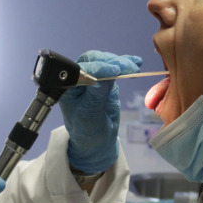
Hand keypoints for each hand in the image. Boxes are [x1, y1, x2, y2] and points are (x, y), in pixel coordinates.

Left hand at [59, 51, 141, 172]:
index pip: (81, 71)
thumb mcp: (89, 116)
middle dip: (111, 61)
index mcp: (67, 87)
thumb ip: (95, 96)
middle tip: (128, 67)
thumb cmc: (86, 131)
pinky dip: (125, 65)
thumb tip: (104, 77)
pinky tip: (136, 62)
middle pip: (93, 60)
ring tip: (135, 66)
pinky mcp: (105, 80)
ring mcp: (92, 78)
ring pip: (105, 62)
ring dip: (121, 62)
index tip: (114, 70)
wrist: (96, 141)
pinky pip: (114, 69)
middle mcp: (77, 79)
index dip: (98, 69)